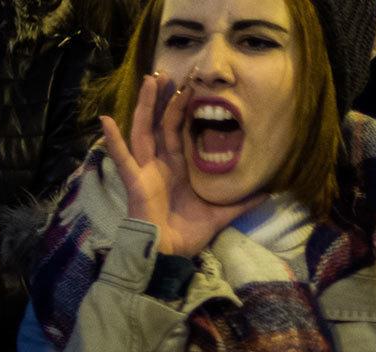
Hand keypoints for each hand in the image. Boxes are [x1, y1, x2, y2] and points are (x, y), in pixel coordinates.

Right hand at [98, 74, 262, 257]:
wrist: (170, 255)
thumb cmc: (189, 233)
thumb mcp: (221, 213)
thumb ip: (242, 202)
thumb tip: (269, 193)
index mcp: (178, 167)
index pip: (179, 131)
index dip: (183, 109)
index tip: (191, 86)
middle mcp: (160, 164)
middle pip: (161, 124)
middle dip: (164, 99)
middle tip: (169, 73)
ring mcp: (146, 170)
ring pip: (144, 131)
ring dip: (145, 106)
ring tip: (149, 82)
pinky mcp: (135, 182)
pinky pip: (123, 159)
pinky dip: (113, 141)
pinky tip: (106, 120)